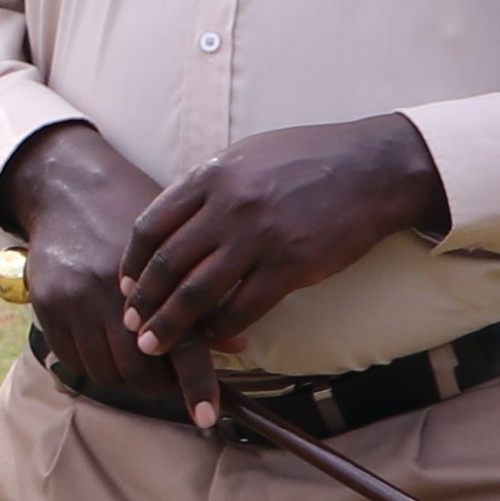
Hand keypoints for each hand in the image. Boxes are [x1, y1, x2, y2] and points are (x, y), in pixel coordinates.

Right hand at [0, 120, 188, 414]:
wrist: (70, 186)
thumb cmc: (134, 215)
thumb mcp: (178, 244)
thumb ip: (203, 296)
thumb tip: (237, 346)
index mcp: (157, 278)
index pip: (183, 345)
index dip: (196, 386)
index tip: (206, 419)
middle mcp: (115, 292)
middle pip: (139, 370)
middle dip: (157, 385)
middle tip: (166, 380)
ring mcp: (77, 300)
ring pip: (104, 371)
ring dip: (123, 376)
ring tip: (134, 360)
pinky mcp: (48, 304)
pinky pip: (72, 359)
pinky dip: (91, 362)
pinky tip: (102, 345)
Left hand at [118, 113, 450, 405]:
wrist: (373, 167)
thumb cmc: (310, 157)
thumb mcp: (247, 155)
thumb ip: (209, 186)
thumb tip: (176, 218)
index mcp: (211, 176)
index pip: (151, 226)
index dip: (133, 262)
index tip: (126, 283)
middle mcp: (227, 206)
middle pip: (167, 264)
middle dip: (142, 301)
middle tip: (131, 323)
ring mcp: (258, 237)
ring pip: (197, 293)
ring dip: (170, 325)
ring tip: (153, 345)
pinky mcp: (290, 266)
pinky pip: (242, 308)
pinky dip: (221, 328)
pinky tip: (214, 337)